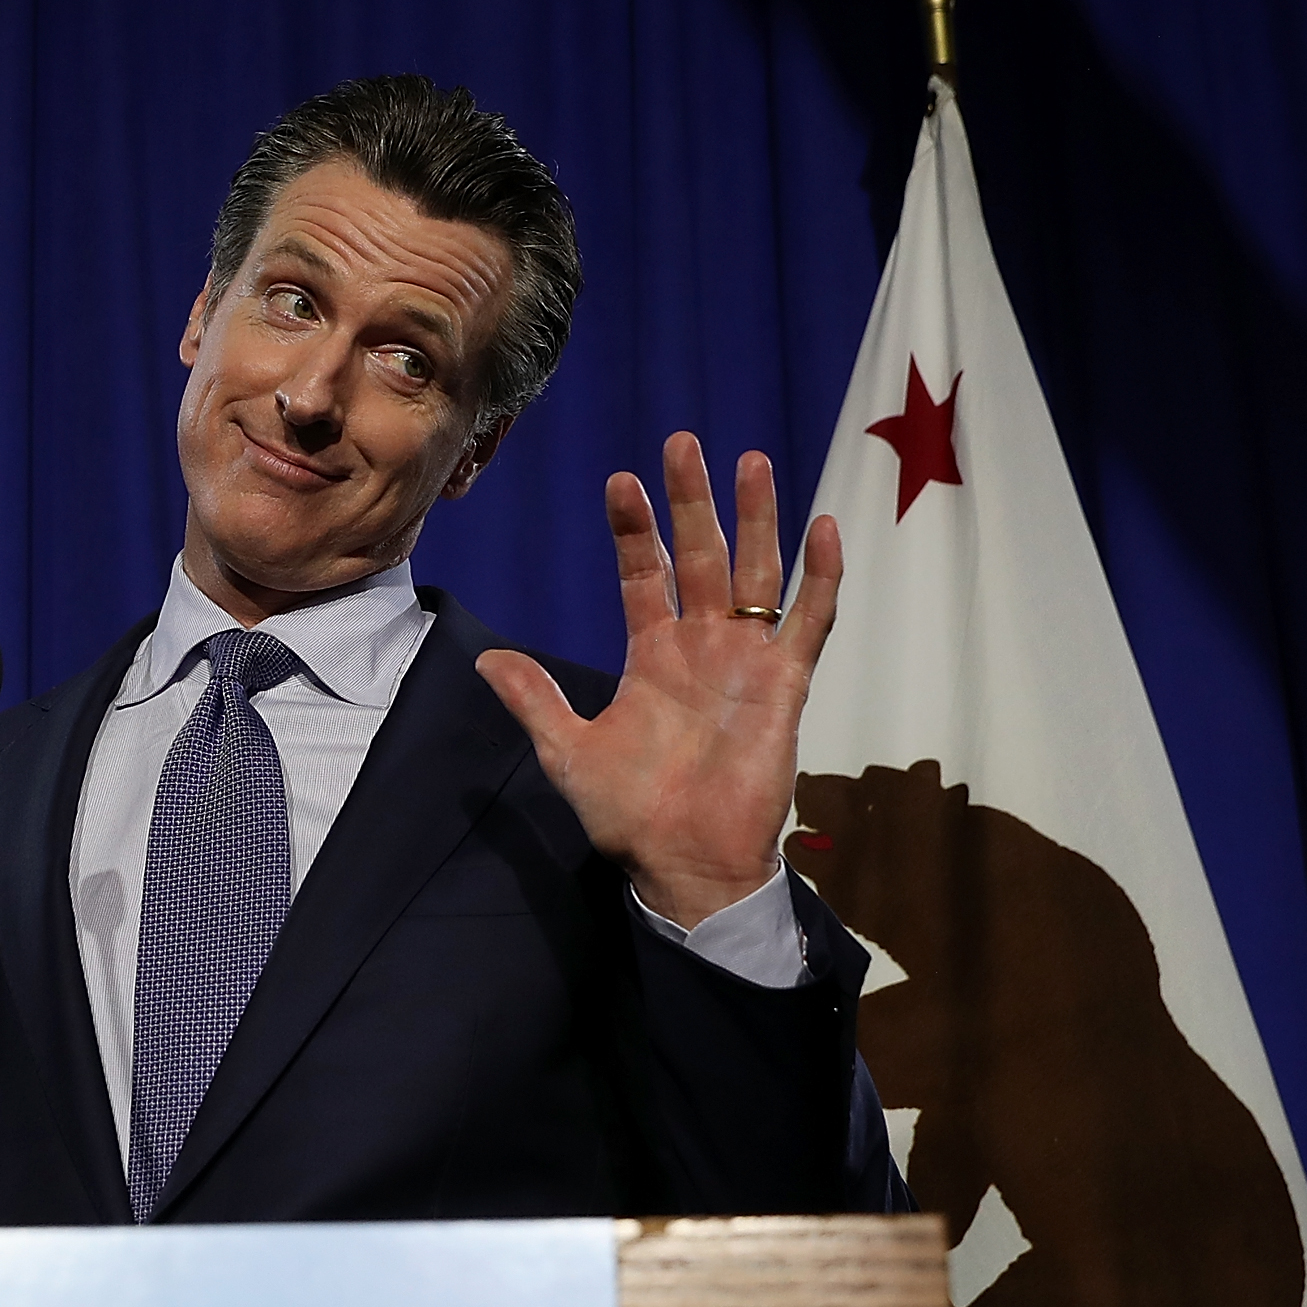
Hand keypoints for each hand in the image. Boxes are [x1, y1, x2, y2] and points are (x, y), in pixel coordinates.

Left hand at [477, 432, 841, 927]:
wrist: (683, 863)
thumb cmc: (630, 814)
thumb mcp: (567, 752)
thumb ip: (535, 700)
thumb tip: (483, 661)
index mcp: (652, 655)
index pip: (645, 575)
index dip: (635, 529)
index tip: (621, 481)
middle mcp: (702, 646)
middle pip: (702, 556)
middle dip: (693, 501)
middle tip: (683, 443)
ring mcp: (747, 661)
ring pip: (757, 573)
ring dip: (756, 519)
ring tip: (750, 461)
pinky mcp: (785, 685)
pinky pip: (808, 622)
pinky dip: (820, 578)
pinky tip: (824, 529)